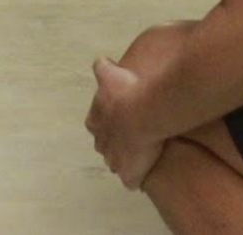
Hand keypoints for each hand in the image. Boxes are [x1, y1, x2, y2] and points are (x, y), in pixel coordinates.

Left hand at [85, 57, 164, 190]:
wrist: (143, 113)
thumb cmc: (127, 92)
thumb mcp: (111, 73)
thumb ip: (102, 68)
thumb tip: (100, 62)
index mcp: (95, 121)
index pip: (97, 125)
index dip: (108, 122)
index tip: (121, 118)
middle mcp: (101, 144)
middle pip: (106, 146)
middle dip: (116, 143)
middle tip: (132, 137)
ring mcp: (114, 162)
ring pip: (117, 164)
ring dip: (127, 160)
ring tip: (142, 154)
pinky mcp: (129, 176)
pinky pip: (132, 181)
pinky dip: (137, 178)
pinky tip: (146, 172)